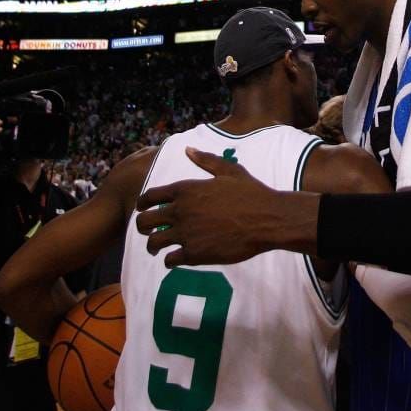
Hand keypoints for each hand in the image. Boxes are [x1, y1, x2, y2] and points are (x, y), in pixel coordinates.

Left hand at [135, 147, 286, 267]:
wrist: (267, 219)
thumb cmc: (251, 193)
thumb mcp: (229, 170)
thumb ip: (206, 160)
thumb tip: (188, 149)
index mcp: (185, 190)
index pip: (149, 196)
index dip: (142, 204)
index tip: (142, 209)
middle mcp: (180, 211)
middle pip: (144, 222)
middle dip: (143, 226)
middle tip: (149, 231)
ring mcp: (186, 234)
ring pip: (154, 242)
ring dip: (153, 246)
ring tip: (157, 248)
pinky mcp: (195, 254)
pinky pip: (170, 259)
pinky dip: (169, 260)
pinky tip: (175, 259)